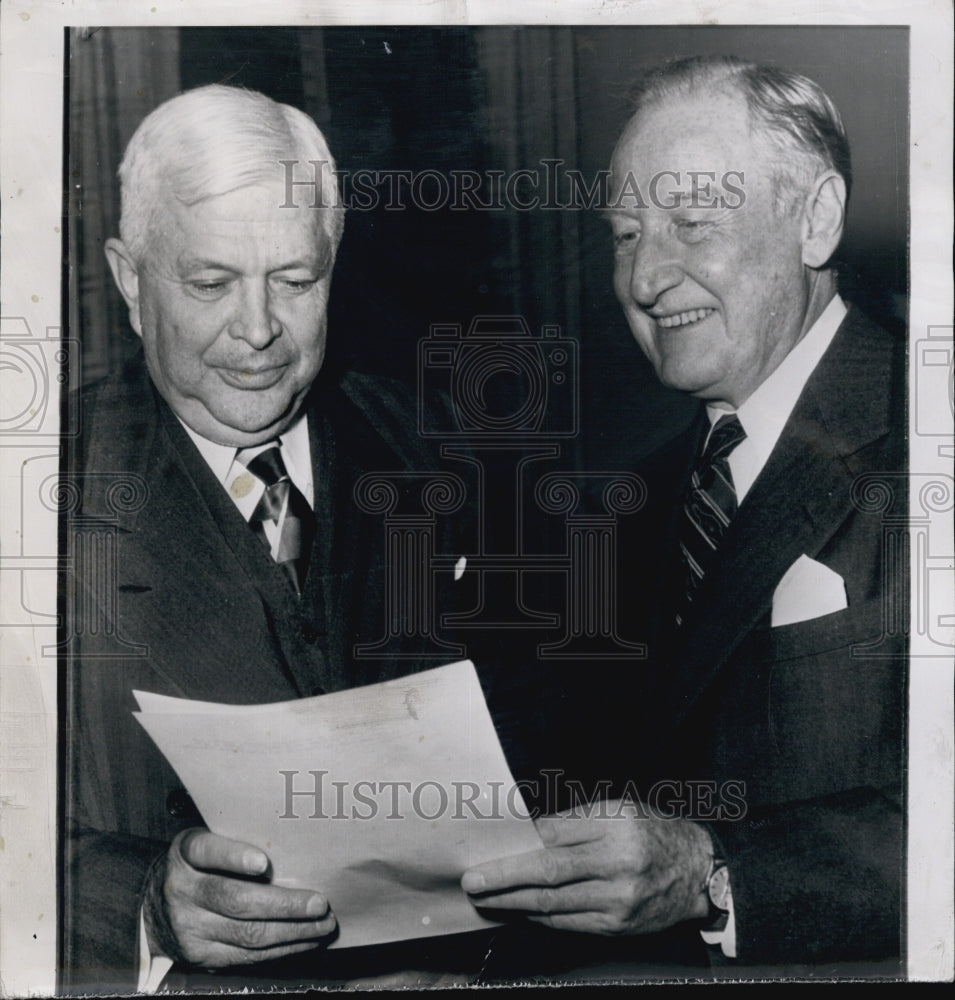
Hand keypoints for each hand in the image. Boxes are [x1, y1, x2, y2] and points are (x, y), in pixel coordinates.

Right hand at [143, 828, 335, 967]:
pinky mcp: (200, 957)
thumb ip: (237, 841)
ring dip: (292, 932)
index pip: (206, 851)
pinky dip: (281, 950)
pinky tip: (305, 941)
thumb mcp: (206, 842)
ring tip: (323, 925)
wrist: (153, 908)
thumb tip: (296, 850)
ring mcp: (190, 928)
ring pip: (247, 935)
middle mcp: (183, 891)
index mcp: (185, 853)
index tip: (262, 862)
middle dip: (284, 904)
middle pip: (236, 900)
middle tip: (319, 903)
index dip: (233, 857)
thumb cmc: (198, 866)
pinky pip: (246, 957)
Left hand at [461, 800, 711, 934]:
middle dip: (506, 877)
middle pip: (549, 871)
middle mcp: (618, 862)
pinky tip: (521, 910)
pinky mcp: (618, 925)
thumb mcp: (621, 809)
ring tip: (488, 898)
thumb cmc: (655, 832)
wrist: (700, 872)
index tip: (492, 843)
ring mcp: (618, 898)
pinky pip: (569, 922)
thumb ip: (577, 820)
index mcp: (616, 824)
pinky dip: (541, 916)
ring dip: (514, 902)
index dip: (521, 841)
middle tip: (474, 880)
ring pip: (554, 902)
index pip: (556, 833)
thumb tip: (531, 831)